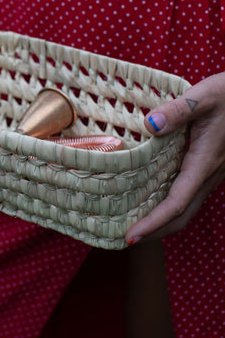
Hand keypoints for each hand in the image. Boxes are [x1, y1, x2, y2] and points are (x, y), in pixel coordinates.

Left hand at [125, 72, 224, 244]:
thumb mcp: (202, 97)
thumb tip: (151, 125)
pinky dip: (171, 206)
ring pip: (187, 208)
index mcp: (205, 161)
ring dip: (163, 222)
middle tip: (127, 240)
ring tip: (137, 226)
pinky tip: (153, 200)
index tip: (131, 236)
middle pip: (182, 215)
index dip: (154, 223)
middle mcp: (209, 174)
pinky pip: (190, 195)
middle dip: (156, 232)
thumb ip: (177, 111)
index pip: (177, 202)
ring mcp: (211, 173)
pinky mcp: (210, 167)